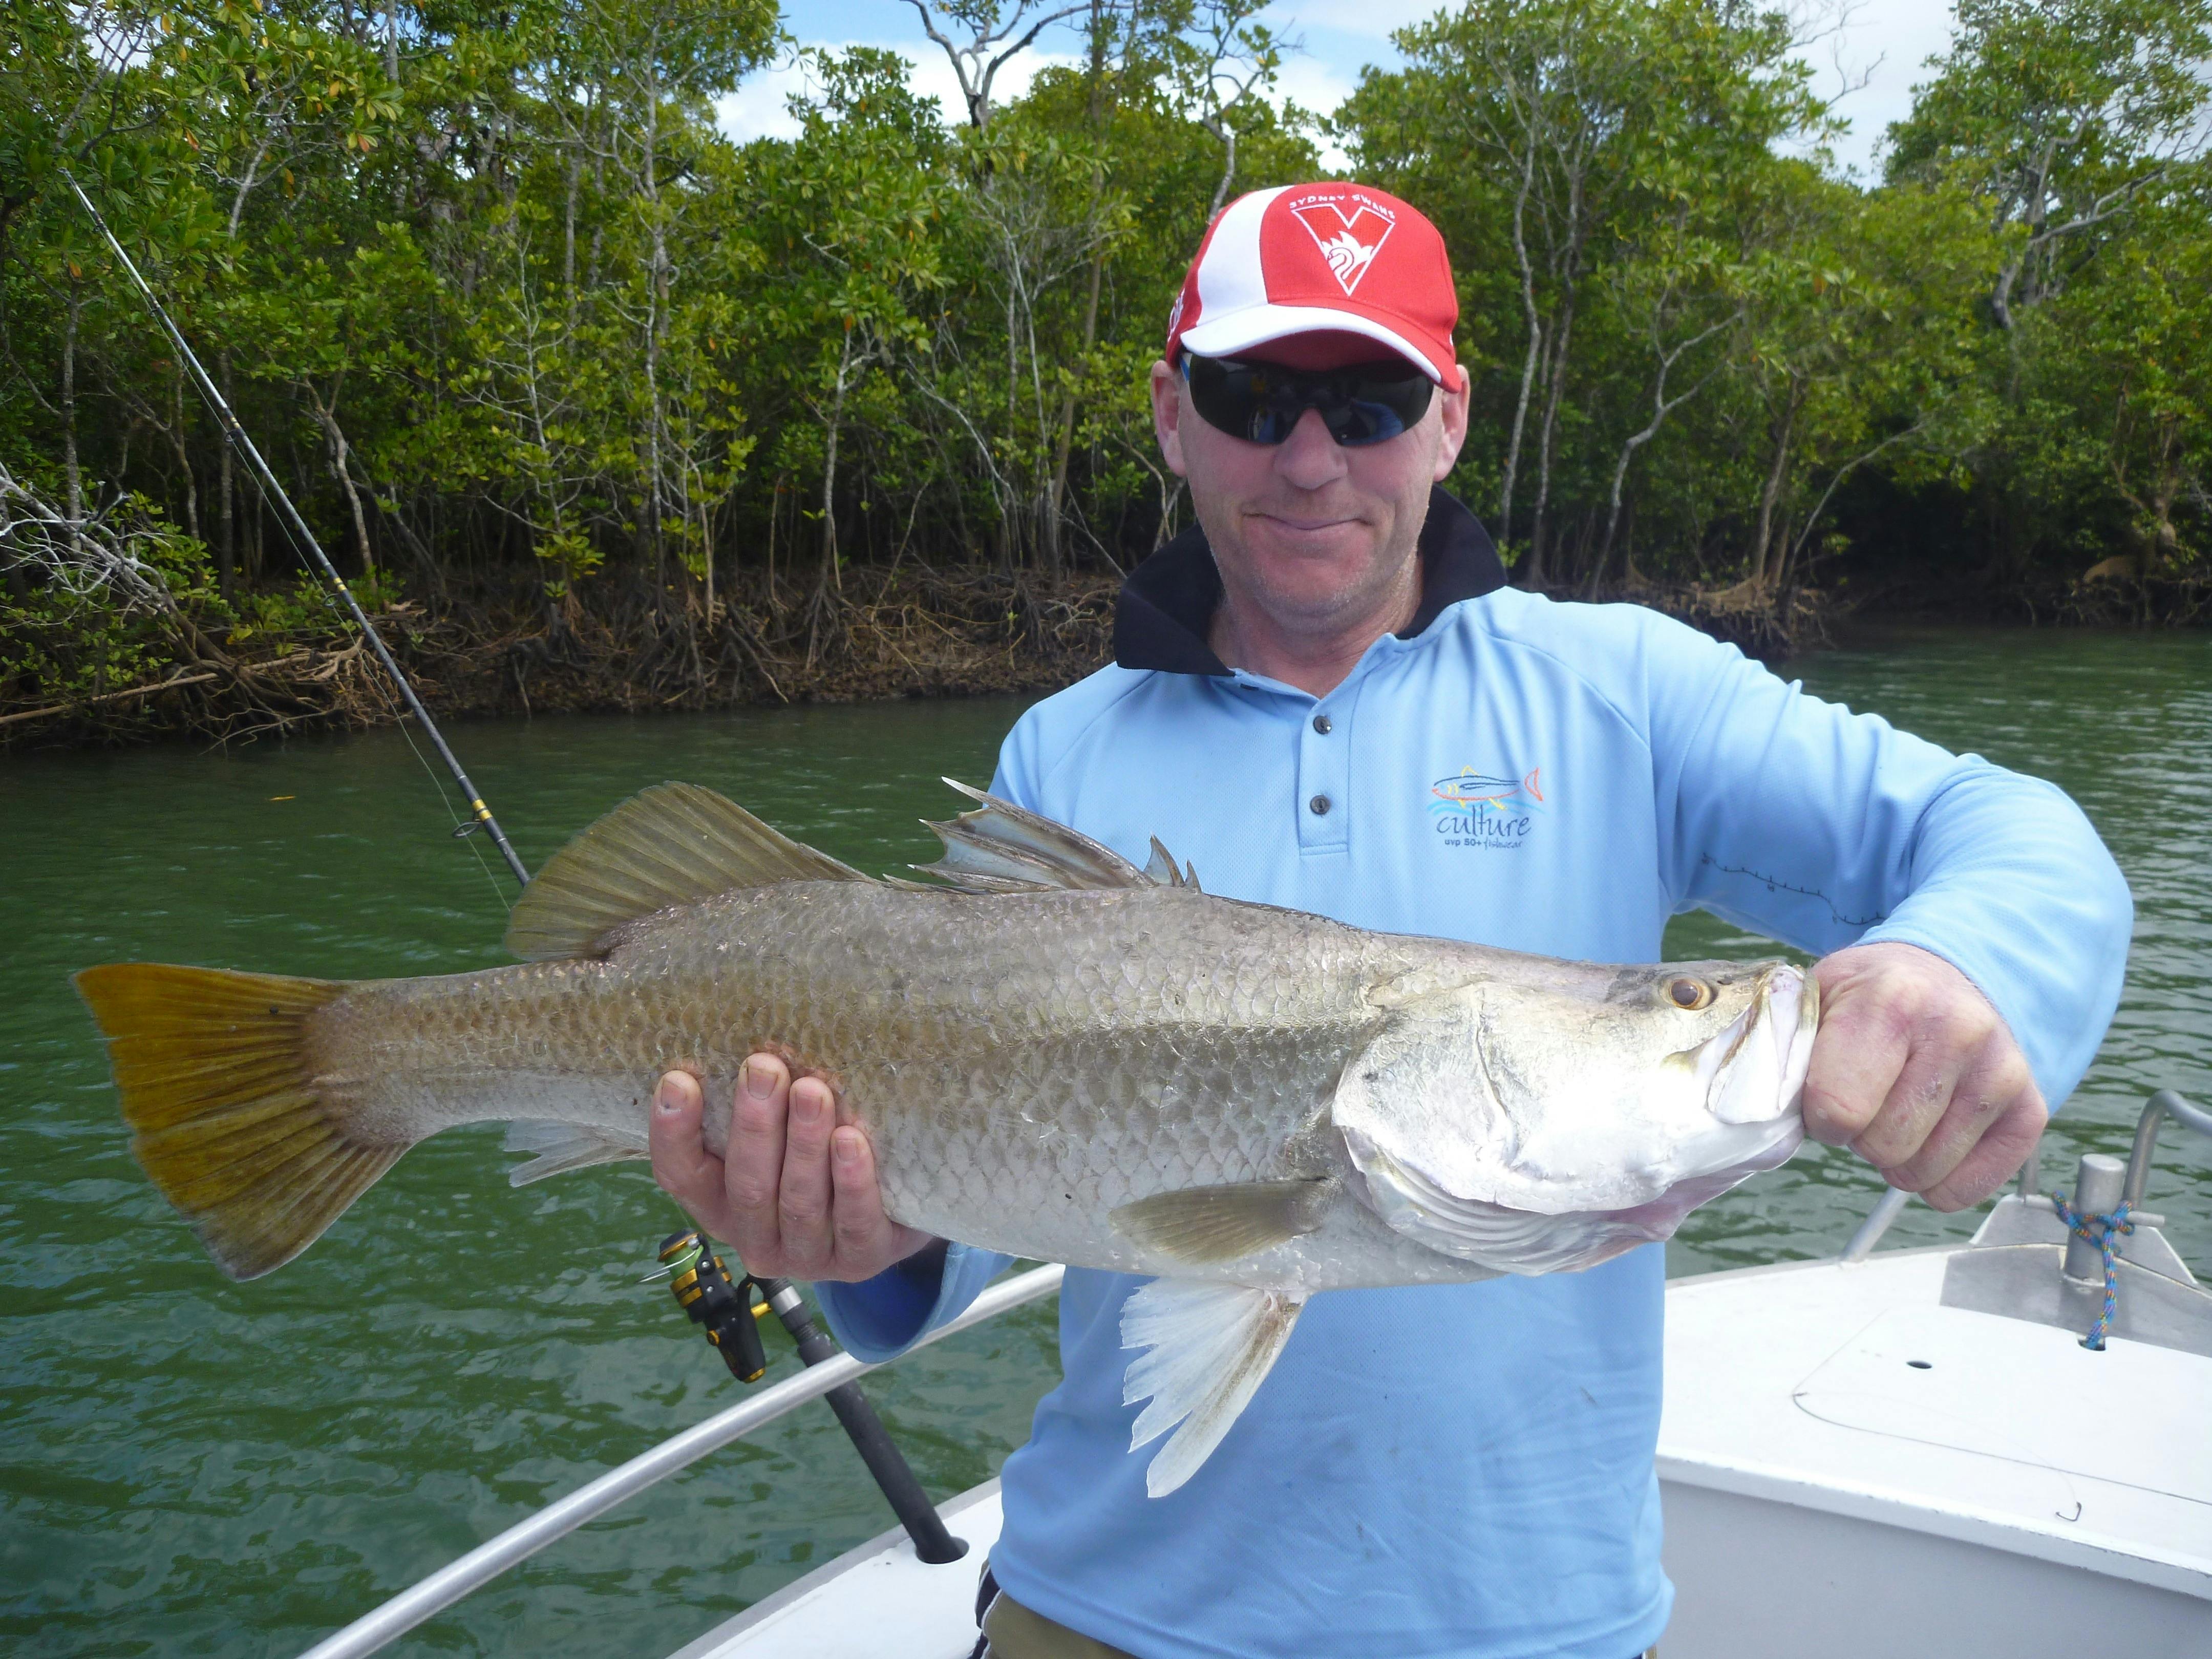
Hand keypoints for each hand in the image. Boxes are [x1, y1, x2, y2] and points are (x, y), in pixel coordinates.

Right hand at [649, 1053, 935, 1280]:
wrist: (894, 1214)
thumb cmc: (820, 1159)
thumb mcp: (779, 1135)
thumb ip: (757, 1103)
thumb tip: (746, 1033)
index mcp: (721, 1204)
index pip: (681, 1175)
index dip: (674, 1132)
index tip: (678, 1080)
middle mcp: (756, 1238)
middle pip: (746, 1185)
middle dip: (755, 1124)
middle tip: (764, 1067)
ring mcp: (808, 1256)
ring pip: (798, 1202)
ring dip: (804, 1145)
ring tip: (813, 1091)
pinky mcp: (861, 1260)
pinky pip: (854, 1223)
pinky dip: (851, 1182)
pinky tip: (851, 1141)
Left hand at [1804, 941, 2046, 1210]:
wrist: (1940, 976)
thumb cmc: (1867, 998)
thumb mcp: (1816, 1002)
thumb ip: (1789, 1057)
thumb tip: (1768, 1119)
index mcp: (1893, 1000)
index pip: (1838, 1108)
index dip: (1820, 1117)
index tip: (1823, 1097)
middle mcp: (1958, 1031)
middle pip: (1883, 1146)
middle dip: (1859, 1136)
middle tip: (1866, 1099)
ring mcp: (2001, 1071)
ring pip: (1922, 1171)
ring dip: (1896, 1156)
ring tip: (1897, 1108)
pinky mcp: (2030, 1109)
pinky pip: (1966, 1188)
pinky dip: (1937, 1180)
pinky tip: (1930, 1135)